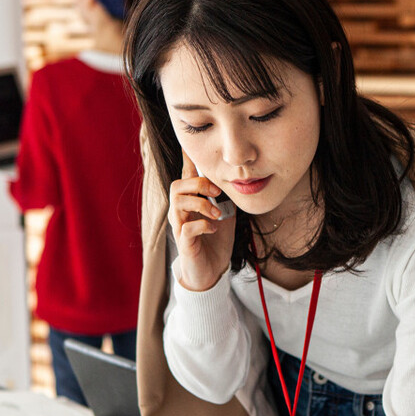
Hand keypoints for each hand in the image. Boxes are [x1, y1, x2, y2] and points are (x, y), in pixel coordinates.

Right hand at [169, 152, 235, 291]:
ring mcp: (180, 227)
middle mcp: (180, 212)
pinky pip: (187, 228)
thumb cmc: (215, 241)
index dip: (187, 159)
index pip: (185, 176)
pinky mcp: (184, 243)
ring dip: (201, 204)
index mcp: (190, 202)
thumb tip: (237, 178)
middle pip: (177, 185)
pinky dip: (202, 224)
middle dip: (199, 184)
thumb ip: (226, 197)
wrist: (211, 272)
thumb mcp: (225, 214)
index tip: (190, 143)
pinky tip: (213, 228)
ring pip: (178, 203)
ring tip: (216, 213)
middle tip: (217, 193)